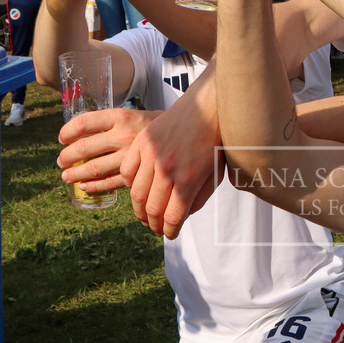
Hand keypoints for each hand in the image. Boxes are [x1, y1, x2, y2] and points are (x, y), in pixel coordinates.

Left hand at [58, 108, 161, 191]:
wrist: (184, 135)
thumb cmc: (150, 126)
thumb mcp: (131, 115)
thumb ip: (107, 124)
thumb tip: (75, 137)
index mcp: (120, 117)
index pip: (83, 123)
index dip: (67, 132)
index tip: (62, 139)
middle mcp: (124, 135)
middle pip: (84, 147)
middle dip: (67, 157)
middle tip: (61, 162)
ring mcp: (130, 156)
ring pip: (94, 168)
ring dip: (75, 174)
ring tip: (67, 176)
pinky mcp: (137, 172)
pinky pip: (109, 182)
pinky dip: (93, 186)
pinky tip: (84, 186)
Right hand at [119, 81, 221, 238]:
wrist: (207, 107)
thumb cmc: (214, 141)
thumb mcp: (215, 173)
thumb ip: (199, 198)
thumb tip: (180, 216)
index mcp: (188, 178)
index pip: (172, 217)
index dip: (170, 231)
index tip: (170, 234)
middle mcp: (167, 168)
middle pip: (152, 209)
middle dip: (154, 225)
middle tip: (157, 228)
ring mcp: (151, 154)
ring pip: (136, 194)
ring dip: (140, 210)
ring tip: (146, 214)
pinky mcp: (141, 143)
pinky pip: (128, 172)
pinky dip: (131, 186)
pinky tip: (140, 189)